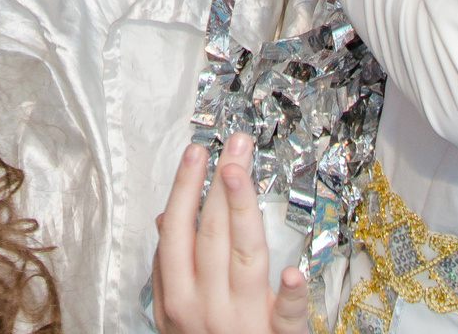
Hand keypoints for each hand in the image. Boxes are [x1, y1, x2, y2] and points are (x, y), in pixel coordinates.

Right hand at [153, 134, 311, 333]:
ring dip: (243, 211)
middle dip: (221, 183)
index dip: (186, 190)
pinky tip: (294, 273)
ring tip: (242, 170)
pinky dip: (291, 296)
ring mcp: (244, 323)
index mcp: (179, 298)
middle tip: (234, 142)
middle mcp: (207, 308)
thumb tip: (163, 220)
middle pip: (213, 235)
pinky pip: (286, 317)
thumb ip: (169, 269)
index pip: (179, 232)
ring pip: (245, 258)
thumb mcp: (175, 313)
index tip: (196, 152)